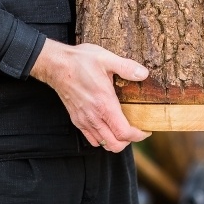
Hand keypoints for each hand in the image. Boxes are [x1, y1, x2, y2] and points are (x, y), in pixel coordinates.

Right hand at [30, 39, 150, 151]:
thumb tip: (144, 73)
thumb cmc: (80, 61)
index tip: (146, 129)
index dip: (138, 135)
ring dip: (116, 140)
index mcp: (104, 103)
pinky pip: (92, 139)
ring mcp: (84, 120)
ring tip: (124, 128)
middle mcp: (94, 116)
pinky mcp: (77, 120)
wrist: (56, 65)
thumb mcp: (106, 58)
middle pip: (115, 145)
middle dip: (130, 141)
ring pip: (103, 144)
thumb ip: (126, 67)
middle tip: (137, 129)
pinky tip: (108, 126)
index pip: (124, 132)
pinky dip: (103, 138)